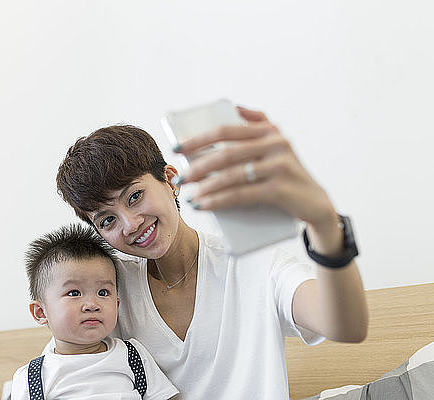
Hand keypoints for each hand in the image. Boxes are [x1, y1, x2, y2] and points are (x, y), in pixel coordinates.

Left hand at [175, 106, 336, 230]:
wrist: (316, 204)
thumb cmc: (286, 174)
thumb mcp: (276, 146)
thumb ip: (259, 124)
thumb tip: (233, 107)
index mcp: (269, 130)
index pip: (226, 130)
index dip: (199, 138)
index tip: (177, 148)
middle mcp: (276, 143)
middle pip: (226, 153)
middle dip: (198, 166)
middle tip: (180, 177)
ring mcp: (279, 166)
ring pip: (232, 175)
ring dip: (205, 186)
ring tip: (189, 194)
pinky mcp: (280, 189)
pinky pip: (241, 194)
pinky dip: (218, 200)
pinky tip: (204, 204)